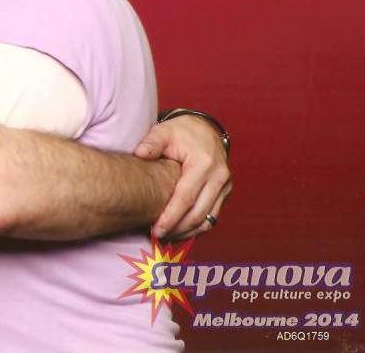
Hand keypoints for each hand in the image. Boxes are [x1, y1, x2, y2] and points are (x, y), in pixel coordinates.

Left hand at [135, 114, 231, 239]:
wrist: (204, 128)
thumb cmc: (181, 131)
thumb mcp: (164, 131)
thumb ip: (151, 142)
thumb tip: (139, 154)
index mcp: (204, 164)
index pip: (186, 198)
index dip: (170, 217)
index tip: (155, 229)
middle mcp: (219, 177)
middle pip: (198, 214)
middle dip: (178, 229)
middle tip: (157, 235)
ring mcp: (225, 186)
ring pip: (208, 219)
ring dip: (188, 231)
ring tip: (167, 236)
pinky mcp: (225, 191)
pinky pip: (213, 216)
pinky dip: (198, 226)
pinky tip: (181, 230)